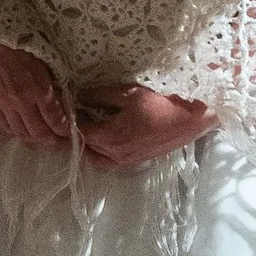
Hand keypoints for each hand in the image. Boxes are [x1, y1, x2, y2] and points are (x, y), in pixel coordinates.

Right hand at [0, 40, 70, 149]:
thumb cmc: (21, 44)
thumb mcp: (45, 62)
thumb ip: (53, 85)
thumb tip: (61, 103)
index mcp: (38, 88)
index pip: (55, 119)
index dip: (64, 129)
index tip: (68, 132)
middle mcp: (21, 101)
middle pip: (39, 132)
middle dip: (51, 140)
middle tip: (58, 141)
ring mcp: (4, 104)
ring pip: (21, 133)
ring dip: (33, 138)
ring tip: (41, 137)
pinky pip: (3, 126)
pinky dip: (14, 132)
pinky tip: (21, 129)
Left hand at [75, 86, 217, 174]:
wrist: (188, 121)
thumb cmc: (159, 105)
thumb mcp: (128, 94)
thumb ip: (99, 95)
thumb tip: (79, 97)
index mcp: (110, 137)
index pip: (79, 132)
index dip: (70, 119)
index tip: (67, 106)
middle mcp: (114, 154)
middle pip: (85, 146)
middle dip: (76, 132)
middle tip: (73, 114)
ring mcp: (124, 161)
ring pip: (94, 157)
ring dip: (86, 144)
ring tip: (86, 126)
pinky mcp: (133, 161)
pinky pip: (107, 161)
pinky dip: (98, 152)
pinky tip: (101, 137)